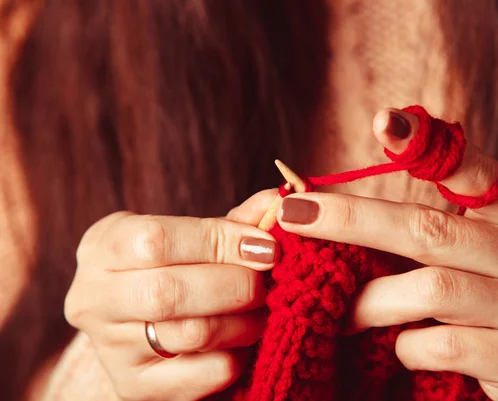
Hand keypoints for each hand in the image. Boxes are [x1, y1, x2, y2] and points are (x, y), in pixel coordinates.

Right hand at [64, 196, 276, 400]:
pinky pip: (204, 374)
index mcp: (103, 248)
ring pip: (191, 335)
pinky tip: (241, 340)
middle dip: (236, 284)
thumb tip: (278, 201)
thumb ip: (231, 222)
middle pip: (168, 292)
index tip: (263, 246)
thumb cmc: (170, 268)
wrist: (135, 325)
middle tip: (265, 281)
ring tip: (259, 309)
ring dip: (243, 321)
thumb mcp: (188, 236)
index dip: (219, 241)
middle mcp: (94, 299)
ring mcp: (111, 349)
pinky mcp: (136, 387)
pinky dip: (237, 355)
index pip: (156, 241)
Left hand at [274, 108, 497, 400]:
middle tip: (292, 213)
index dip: (425, 146)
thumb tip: (305, 199)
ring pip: (431, 291)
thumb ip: (407, 223)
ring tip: (339, 310)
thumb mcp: (452, 254)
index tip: (382, 122)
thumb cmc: (471, 294)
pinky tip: (401, 346)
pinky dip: (405, 347)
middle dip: (352, 220)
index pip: (474, 171)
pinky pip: (440, 346)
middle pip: (431, 229)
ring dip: (370, 301)